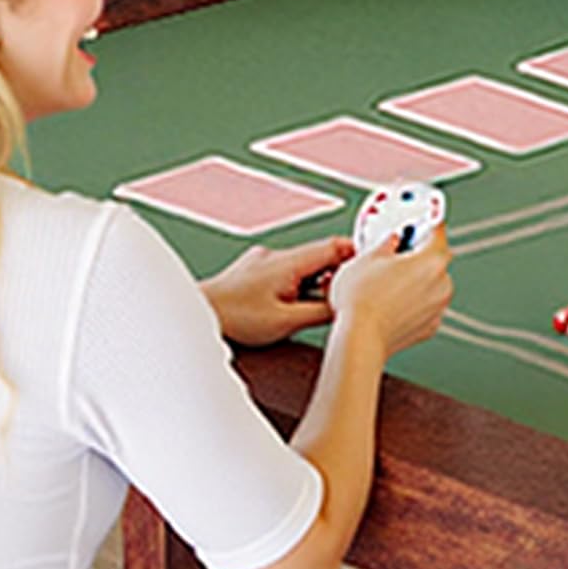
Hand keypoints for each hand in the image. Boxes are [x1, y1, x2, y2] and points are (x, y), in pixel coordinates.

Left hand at [201, 235, 353, 346]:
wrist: (198, 313)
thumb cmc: (234, 317)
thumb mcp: (285, 322)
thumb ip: (320, 312)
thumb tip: (345, 307)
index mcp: (288, 262)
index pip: (335, 246)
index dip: (357, 256)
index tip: (369, 269)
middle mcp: (276, 255)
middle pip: (321, 255)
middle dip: (336, 274)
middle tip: (343, 296)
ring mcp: (263, 260)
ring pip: (304, 265)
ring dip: (314, 283)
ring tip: (311, 307)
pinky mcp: (254, 269)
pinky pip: (286, 271)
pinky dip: (297, 285)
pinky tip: (289, 305)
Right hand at [328, 226, 451, 359]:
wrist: (360, 339)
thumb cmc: (362, 302)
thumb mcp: (366, 257)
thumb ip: (386, 243)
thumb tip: (391, 240)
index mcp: (431, 260)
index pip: (437, 229)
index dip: (426, 219)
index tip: (423, 215)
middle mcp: (442, 284)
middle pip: (435, 258)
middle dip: (416, 253)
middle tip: (393, 252)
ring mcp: (437, 308)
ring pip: (430, 284)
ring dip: (415, 280)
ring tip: (386, 281)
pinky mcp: (429, 327)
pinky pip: (424, 306)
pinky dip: (412, 302)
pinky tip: (389, 301)